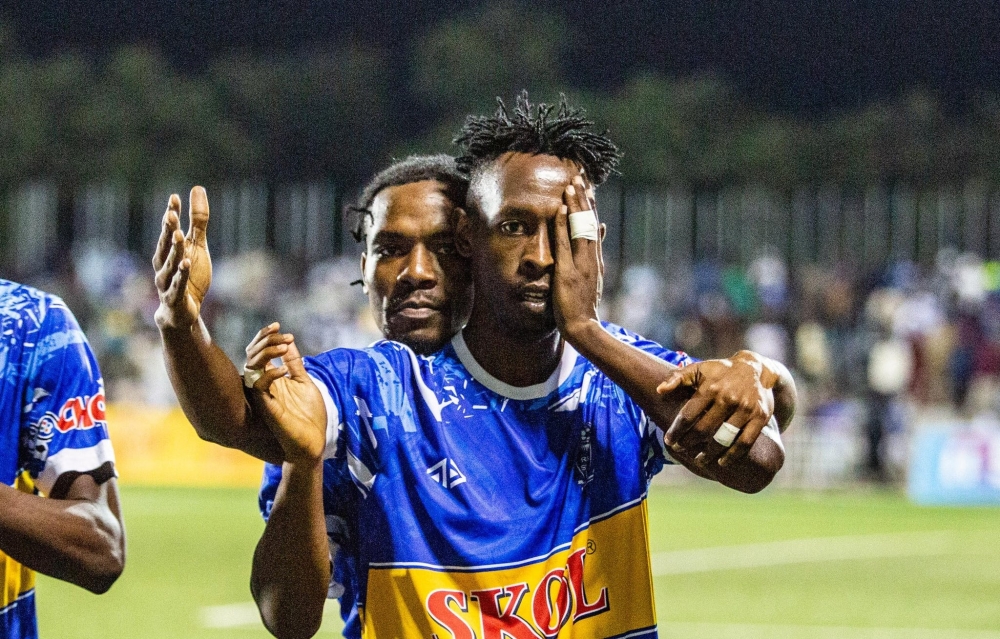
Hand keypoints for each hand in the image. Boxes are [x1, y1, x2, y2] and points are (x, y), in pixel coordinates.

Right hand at [153, 187, 212, 330]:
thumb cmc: (189, 276)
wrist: (183, 311)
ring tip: (178, 235)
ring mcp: (167, 282)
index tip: (174, 198)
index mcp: (168, 251)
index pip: (168, 230)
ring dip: (173, 250)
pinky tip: (186, 263)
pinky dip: (181, 274)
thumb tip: (197, 189)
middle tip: (172, 214)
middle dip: (167, 229)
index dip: (171, 214)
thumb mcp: (197, 246)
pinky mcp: (175, 298)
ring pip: (169, 264)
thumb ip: (197, 221)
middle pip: (165, 245)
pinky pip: (177, 285)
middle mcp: (163, 265)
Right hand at [244, 324, 326, 464]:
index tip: (279, 326)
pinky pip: (258, 386)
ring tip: (285, 346)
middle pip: (252, 354)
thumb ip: (294, 363)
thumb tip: (289, 341)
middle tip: (284, 334)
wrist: (312, 442)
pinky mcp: (265, 407)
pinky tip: (284, 370)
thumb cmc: (309, 415)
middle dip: (266, 340)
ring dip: (266, 352)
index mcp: (270, 377)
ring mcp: (262, 395)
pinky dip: (269, 374)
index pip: (259, 351)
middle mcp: (262, 384)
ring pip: (251, 366)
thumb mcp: (303, 382)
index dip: (265, 336)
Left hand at [552, 175, 605, 338]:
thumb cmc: (584, 305)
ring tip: (570, 184)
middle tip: (579, 175)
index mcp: (595, 258)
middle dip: (584, 197)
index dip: (590, 204)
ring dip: (574, 205)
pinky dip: (562, 226)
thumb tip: (600, 227)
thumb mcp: (593, 275)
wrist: (583, 327)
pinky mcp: (569, 272)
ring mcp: (581, 264)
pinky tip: (558, 209)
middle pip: (589, 221)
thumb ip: (595, 251)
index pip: (593, 225)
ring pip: (579, 228)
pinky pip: (565, 244)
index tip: (586, 185)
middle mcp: (591, 257)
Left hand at [656, 350, 777, 467]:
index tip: (668, 441)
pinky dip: (733, 455)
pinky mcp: (760, 417)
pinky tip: (722, 463)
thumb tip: (659, 390)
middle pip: (704, 429)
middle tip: (680, 450)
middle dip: (689, 443)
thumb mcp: (699, 369)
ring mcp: (745, 409)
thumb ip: (677, 377)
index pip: (688, 415)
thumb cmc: (720, 371)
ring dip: (709, 453)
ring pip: (724, 438)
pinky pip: (745, 442)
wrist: (755, 369)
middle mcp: (728, 398)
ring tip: (699, 460)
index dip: (676, 431)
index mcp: (710, 387)